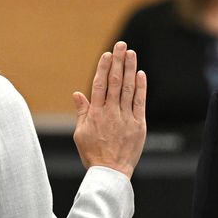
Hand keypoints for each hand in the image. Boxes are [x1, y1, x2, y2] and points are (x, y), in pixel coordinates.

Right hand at [72, 41, 146, 178]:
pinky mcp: (138, 125)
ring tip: (131, 53)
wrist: (110, 173)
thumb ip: (82, 112)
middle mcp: (110, 112)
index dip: (104, 68)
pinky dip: (140, 88)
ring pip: (128, 88)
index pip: (99, 85)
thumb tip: (77, 94)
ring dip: (130, 69)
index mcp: (95, 114)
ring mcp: (125, 118)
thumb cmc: (93, 154)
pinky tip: (141, 74)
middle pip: (115, 82)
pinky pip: (140, 103)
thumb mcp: (81, 133)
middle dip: (118, 62)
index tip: (108, 54)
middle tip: (121, 45)